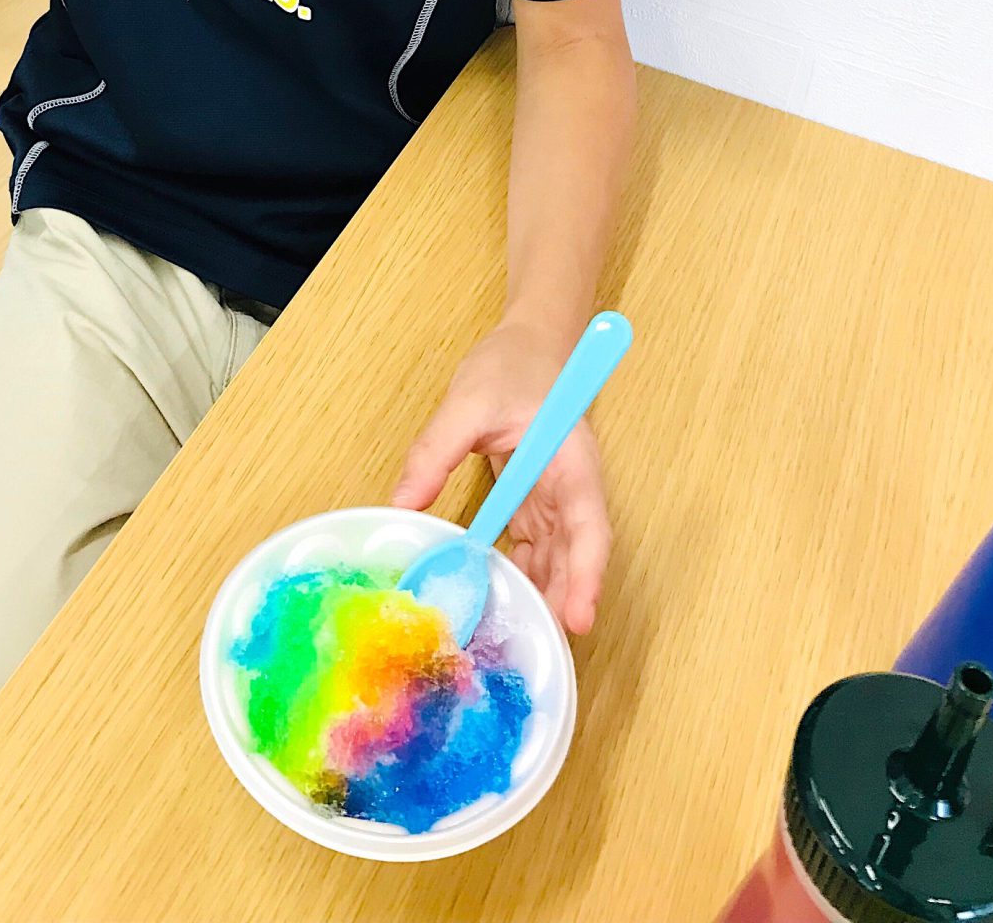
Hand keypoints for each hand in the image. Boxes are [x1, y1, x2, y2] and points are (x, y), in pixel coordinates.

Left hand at [393, 320, 612, 634]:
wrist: (529, 343)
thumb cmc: (512, 365)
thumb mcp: (467, 402)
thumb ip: (436, 452)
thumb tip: (402, 504)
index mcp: (571, 461)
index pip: (589, 527)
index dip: (586, 576)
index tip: (578, 620)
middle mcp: (572, 487)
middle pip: (575, 555)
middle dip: (560, 602)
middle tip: (532, 650)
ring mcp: (555, 496)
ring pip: (556, 556)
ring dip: (539, 593)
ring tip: (509, 637)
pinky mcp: (535, 500)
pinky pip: (533, 545)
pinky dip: (519, 572)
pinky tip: (494, 597)